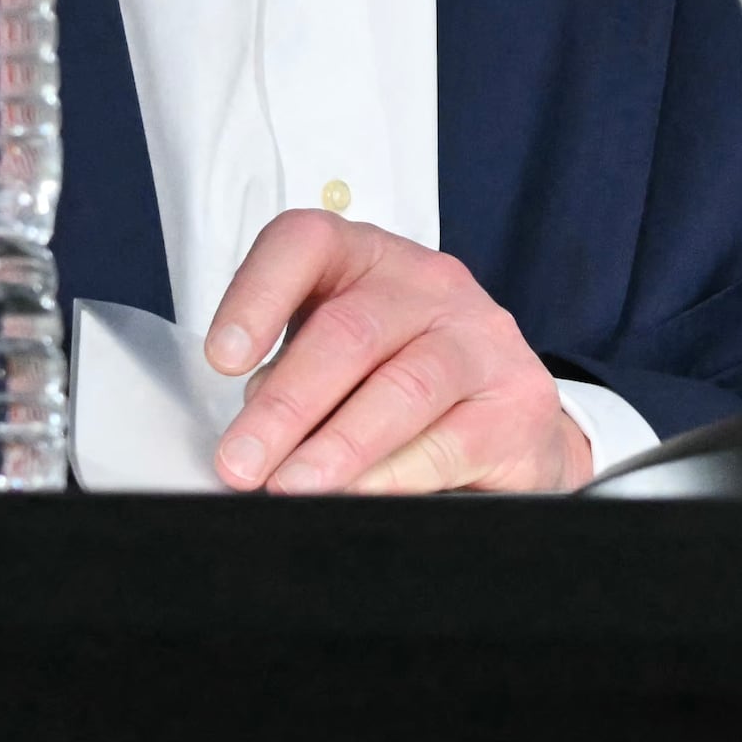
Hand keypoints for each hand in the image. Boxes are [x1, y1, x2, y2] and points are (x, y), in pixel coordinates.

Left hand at [203, 211, 591, 494]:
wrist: (509, 420)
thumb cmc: (397, 383)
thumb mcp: (335, 361)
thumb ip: (288, 380)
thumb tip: (246, 444)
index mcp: (366, 259)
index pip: (305, 244)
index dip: (257, 296)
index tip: (222, 358)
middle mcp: (429, 285)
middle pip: (350, 331)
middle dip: (286, 405)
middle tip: (241, 463)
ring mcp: (482, 338)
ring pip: (403, 387)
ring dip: (338, 446)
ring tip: (291, 487)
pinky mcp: (518, 401)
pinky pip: (448, 441)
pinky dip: (393, 476)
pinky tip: (358, 497)